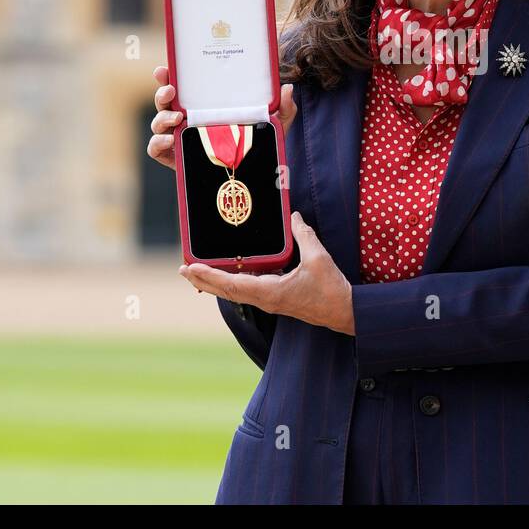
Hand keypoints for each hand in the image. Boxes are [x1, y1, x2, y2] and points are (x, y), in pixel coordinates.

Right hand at [147, 65, 297, 171]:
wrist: (255, 177)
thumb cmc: (260, 144)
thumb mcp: (275, 125)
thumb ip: (284, 108)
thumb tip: (287, 89)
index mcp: (204, 106)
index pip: (183, 87)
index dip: (169, 77)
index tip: (166, 69)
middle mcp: (188, 120)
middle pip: (165, 102)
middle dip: (162, 92)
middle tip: (171, 91)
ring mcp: (180, 140)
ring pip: (158, 123)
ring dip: (161, 118)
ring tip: (176, 118)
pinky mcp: (175, 159)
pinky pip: (156, 149)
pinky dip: (157, 142)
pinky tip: (170, 139)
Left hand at [179, 211, 353, 335]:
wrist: (345, 313)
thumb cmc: (331, 289)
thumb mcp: (318, 258)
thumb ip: (304, 235)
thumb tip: (292, 216)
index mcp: (270, 292)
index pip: (231, 284)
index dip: (209, 275)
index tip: (190, 268)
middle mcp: (265, 299)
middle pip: (226, 291)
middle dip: (203, 280)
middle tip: (184, 269)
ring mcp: (269, 301)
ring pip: (234, 292)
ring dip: (215, 282)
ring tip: (198, 272)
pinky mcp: (276, 299)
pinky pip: (247, 290)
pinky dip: (232, 282)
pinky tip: (229, 273)